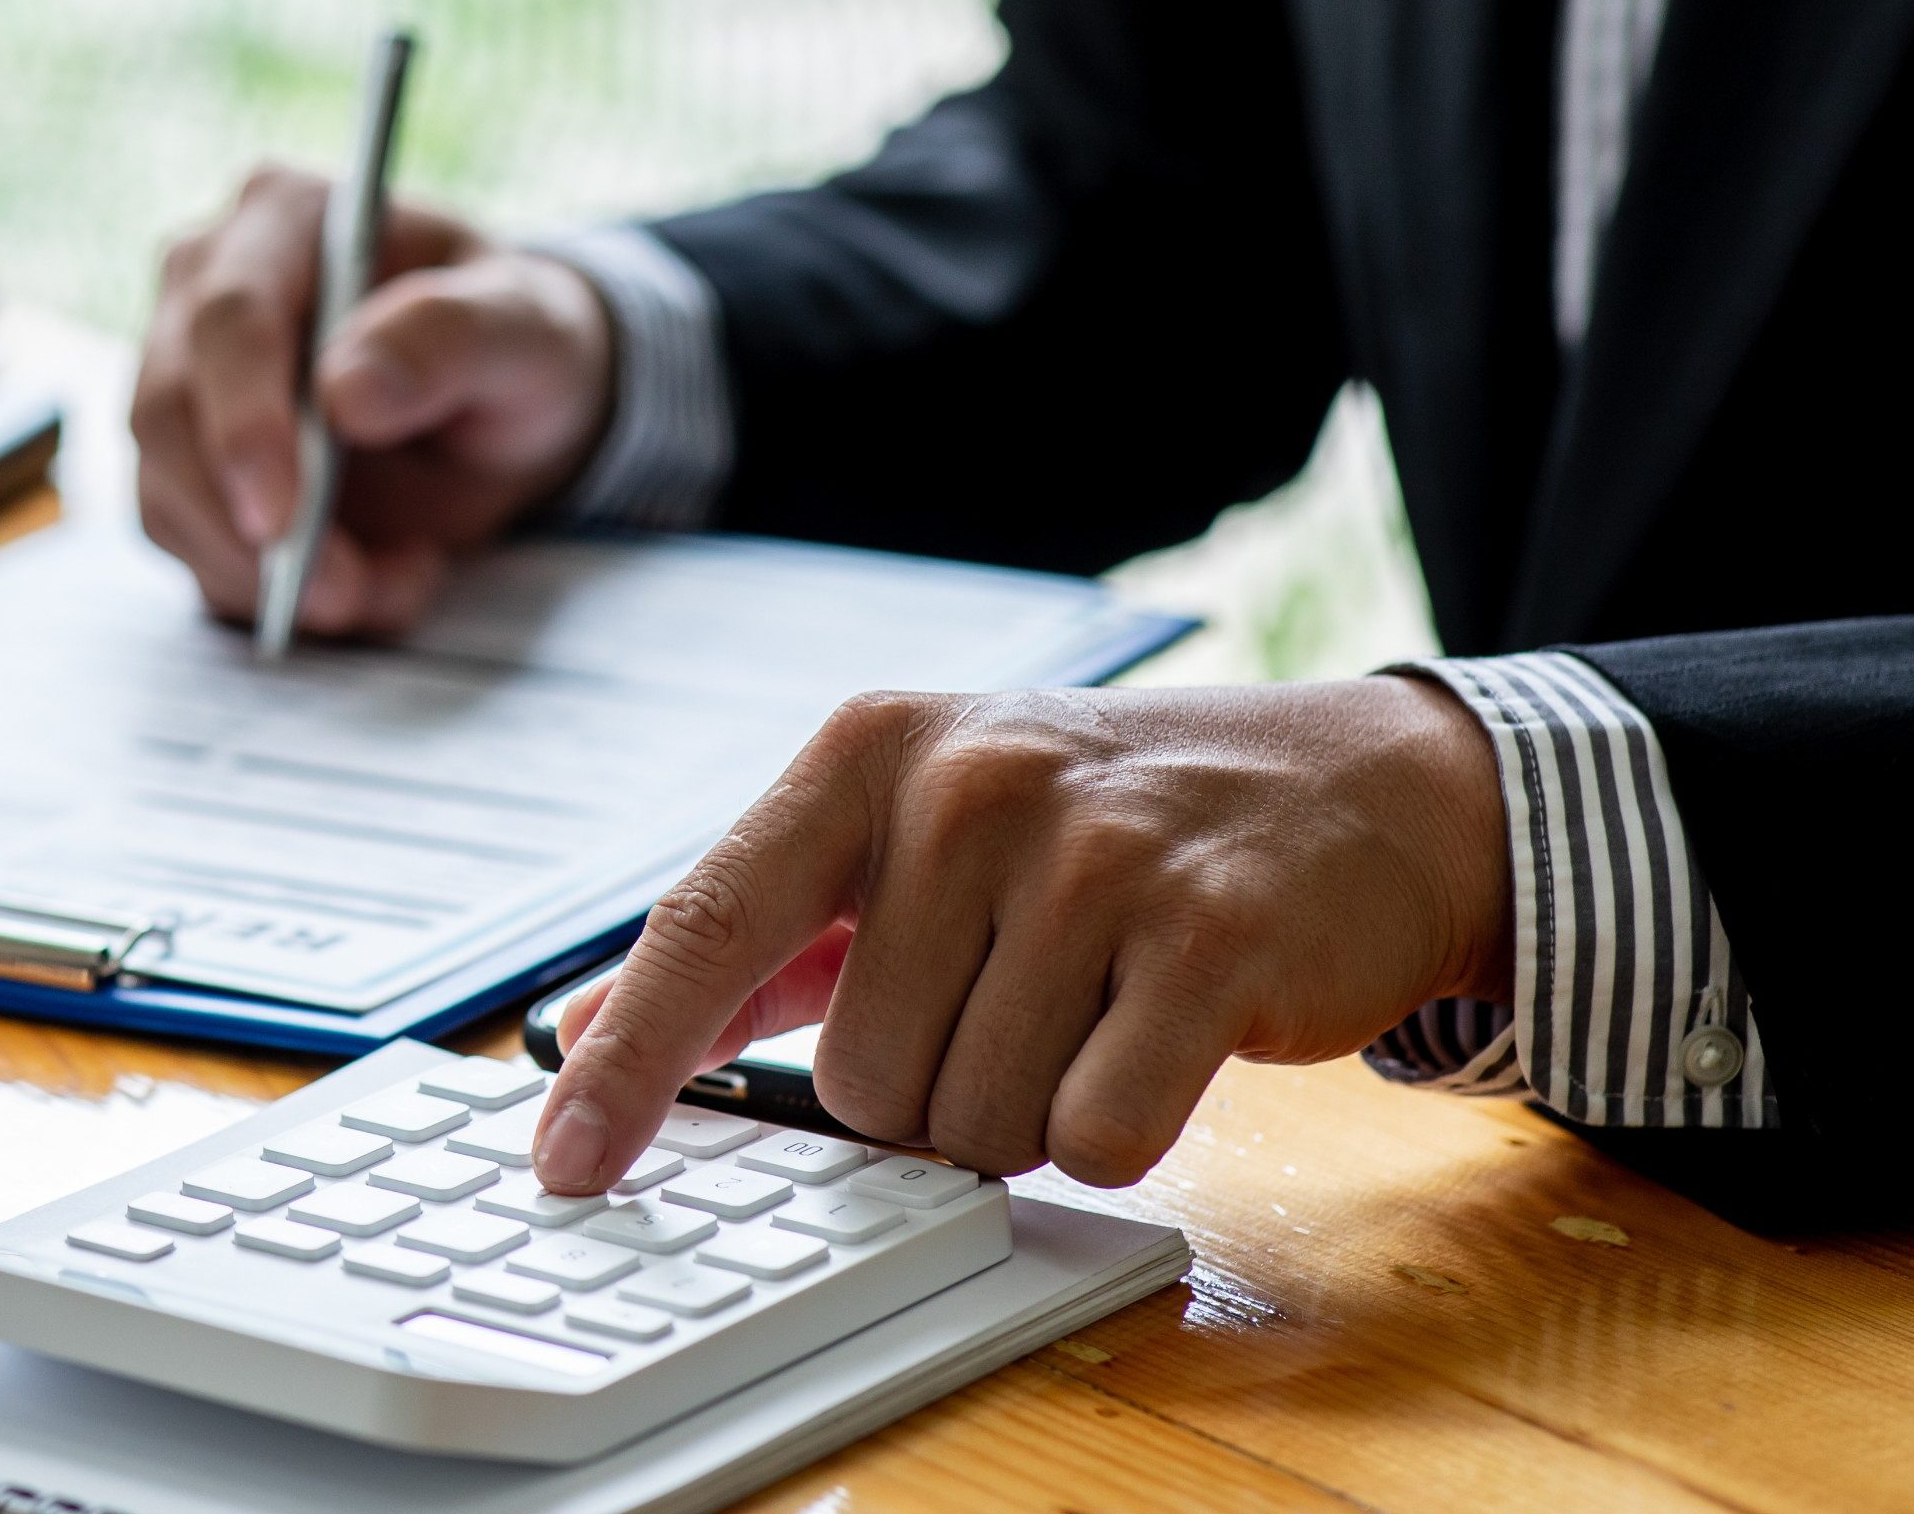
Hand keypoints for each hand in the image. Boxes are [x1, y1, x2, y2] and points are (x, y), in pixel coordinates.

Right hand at [132, 165, 615, 633]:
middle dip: (246, 528)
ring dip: (262, 575)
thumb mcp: (529, 328)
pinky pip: (191, 547)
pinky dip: (265, 593)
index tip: (282, 520)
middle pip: (167, 413)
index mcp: (285, 217)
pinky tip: (367, 586)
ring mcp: (183, 377)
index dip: (243, 422)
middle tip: (344, 597)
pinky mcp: (186, 464)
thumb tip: (347, 391)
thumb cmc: (517, 340)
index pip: (229, 316)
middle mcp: (206, 285)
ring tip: (389, 588)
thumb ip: (451, 338)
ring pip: (165, 495)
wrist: (505, 406)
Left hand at [533, 677, 1509, 1192]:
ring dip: (1029, 1107)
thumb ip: (762, 938)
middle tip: (1015, 1003)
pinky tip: (1161, 1034)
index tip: (562, 1161)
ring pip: (975, 1120)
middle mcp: (966, 784)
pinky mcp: (1209, 937)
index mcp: (866, 753)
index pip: (706, 927)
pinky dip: (1122, 1124)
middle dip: (930, 1088)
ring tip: (1092, 1005)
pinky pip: (1097, 1133)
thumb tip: (599, 1030)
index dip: (626, 1063)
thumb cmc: (1100, 825)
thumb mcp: (913, 832)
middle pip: (857, 1078)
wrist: (1351, 788)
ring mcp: (1091, 854)